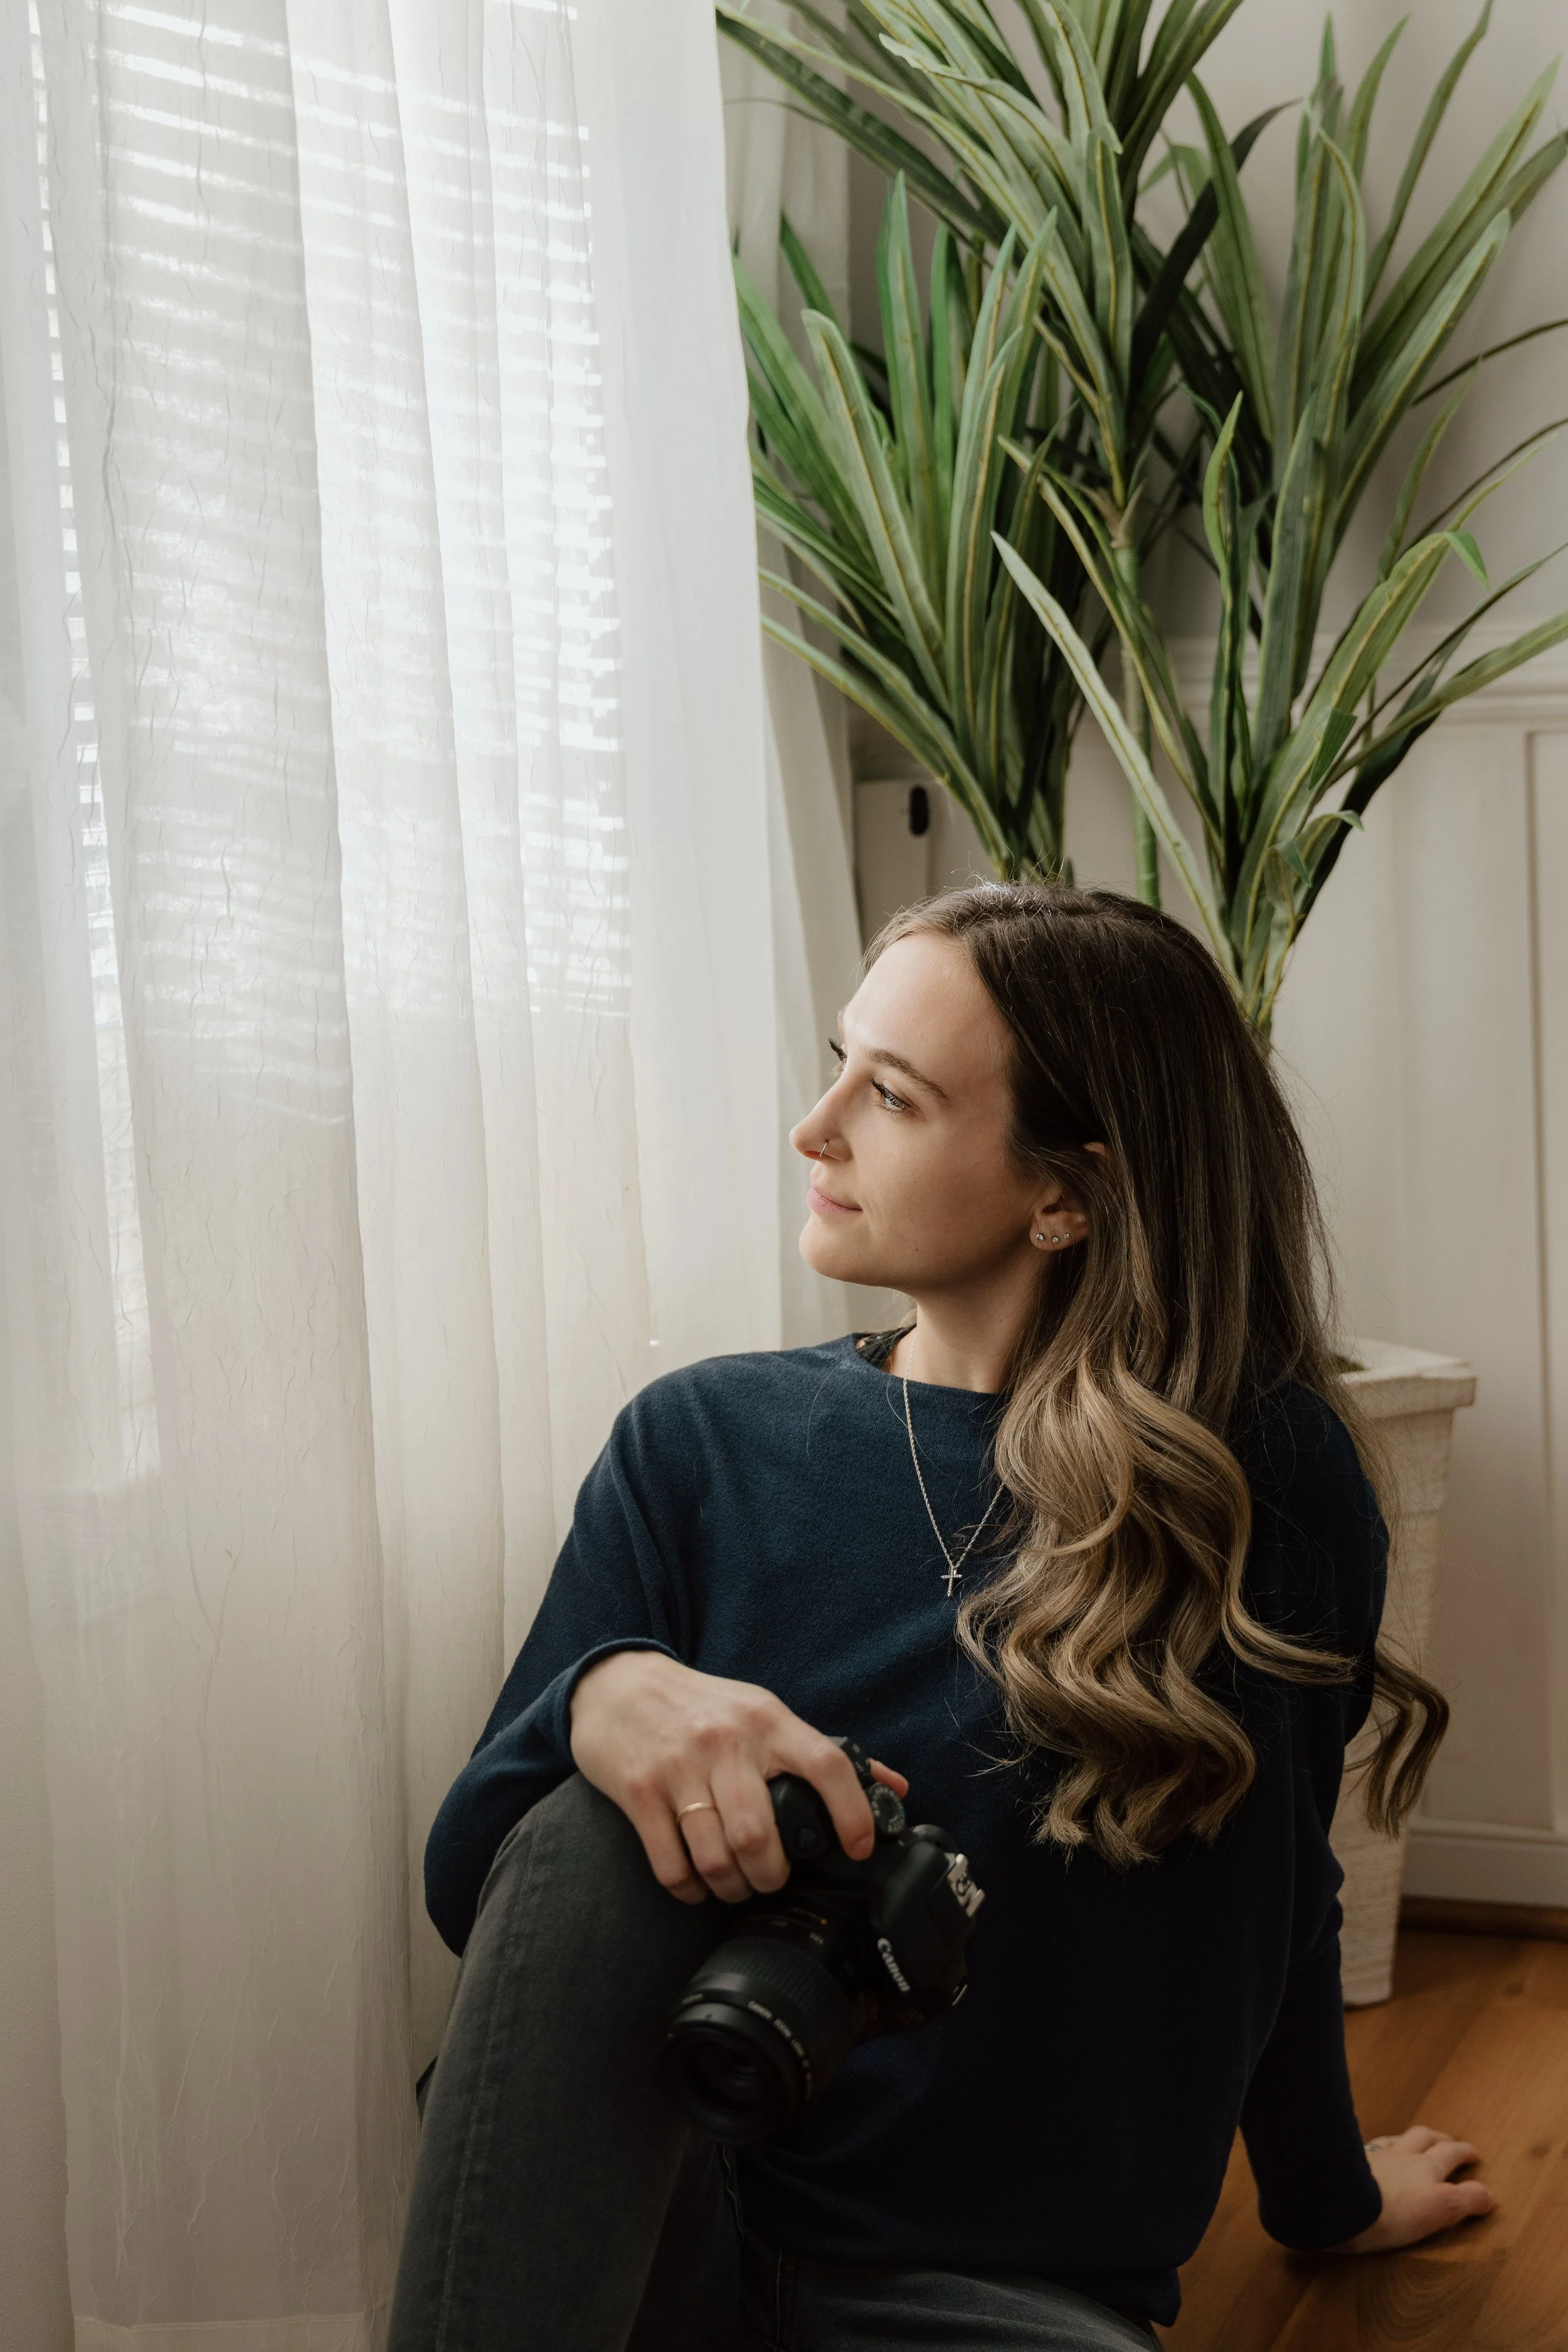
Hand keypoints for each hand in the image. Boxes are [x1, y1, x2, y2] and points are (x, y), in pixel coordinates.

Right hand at [568, 1649, 908, 1906]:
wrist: (617, 1683)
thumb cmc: (702, 1707)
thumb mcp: (762, 1712)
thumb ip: (825, 1751)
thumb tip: (895, 1788)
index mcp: (768, 1721)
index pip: (826, 1764)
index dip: (852, 1814)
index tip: (859, 1849)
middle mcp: (726, 1743)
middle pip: (760, 1836)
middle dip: (771, 1877)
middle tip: (772, 1881)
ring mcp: (679, 1767)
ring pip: (716, 1857)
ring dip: (732, 1888)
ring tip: (736, 1887)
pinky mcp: (640, 1791)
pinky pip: (671, 1865)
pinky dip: (690, 1890)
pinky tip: (698, 1885)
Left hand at [1338, 2126, 1497, 2251]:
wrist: (1340, 2201)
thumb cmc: (1393, 2211)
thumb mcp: (1439, 2209)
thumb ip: (1465, 2199)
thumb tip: (1490, 2195)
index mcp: (1425, 2167)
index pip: (1450, 2155)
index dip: (1464, 2152)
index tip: (1474, 2152)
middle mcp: (1400, 2154)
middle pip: (1422, 2137)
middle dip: (1439, 2138)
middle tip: (1448, 2140)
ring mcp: (1372, 2155)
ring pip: (1394, 2139)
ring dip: (1408, 2138)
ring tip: (1412, 2140)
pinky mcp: (1348, 2161)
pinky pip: (1368, 2147)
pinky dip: (1378, 2147)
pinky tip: (1373, 2151)